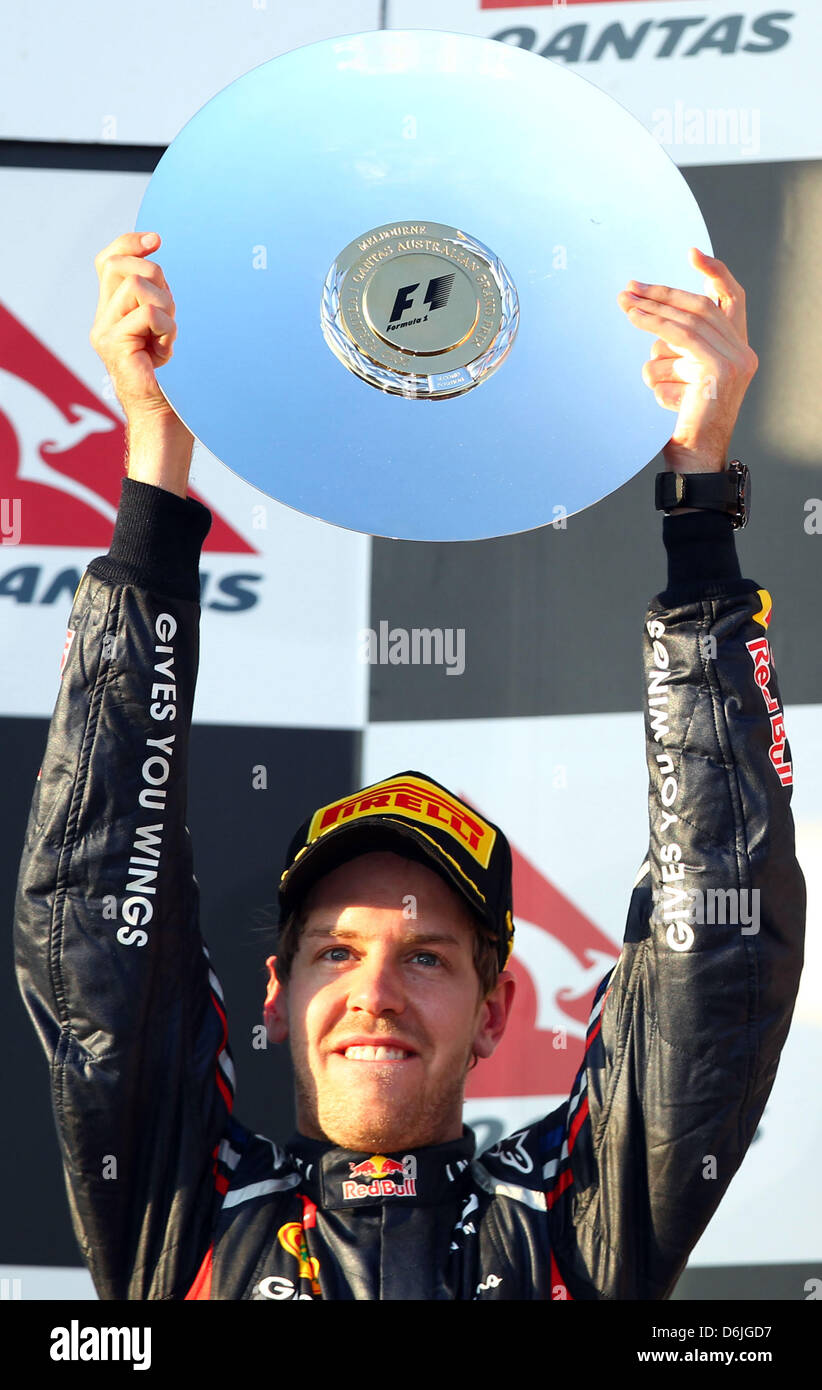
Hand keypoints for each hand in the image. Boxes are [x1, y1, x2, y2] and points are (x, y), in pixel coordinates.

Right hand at [90, 231, 191, 437]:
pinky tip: (167, 349)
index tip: (157, 240)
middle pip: (120, 266)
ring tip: (168, 334)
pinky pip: (147, 314)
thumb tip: (158, 250)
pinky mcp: (113, 344)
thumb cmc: (168, 374)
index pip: (109, 260)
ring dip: (164, 305)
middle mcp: (102, 318)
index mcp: (112, 310)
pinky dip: (167, 328)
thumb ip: (156, 294)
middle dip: (154, 275)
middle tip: (170, 308)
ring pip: (135, 287)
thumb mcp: (163, 324)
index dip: (130, 243)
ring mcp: (104, 331)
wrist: (162, 414)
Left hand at [617, 248, 757, 472]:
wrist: (693, 459)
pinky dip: (656, 325)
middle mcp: (743, 352)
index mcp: (738, 350)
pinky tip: (635, 319)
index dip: (715, 273)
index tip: (692, 252)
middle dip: (663, 294)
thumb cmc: (679, 424)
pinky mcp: (720, 369)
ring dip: (652, 310)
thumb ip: (675, 349)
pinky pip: (681, 337)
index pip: (731, 300)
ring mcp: (736, 361)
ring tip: (624, 305)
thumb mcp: (679, 378)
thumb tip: (645, 315)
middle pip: (701, 307)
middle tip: (630, 288)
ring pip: (688, 321)